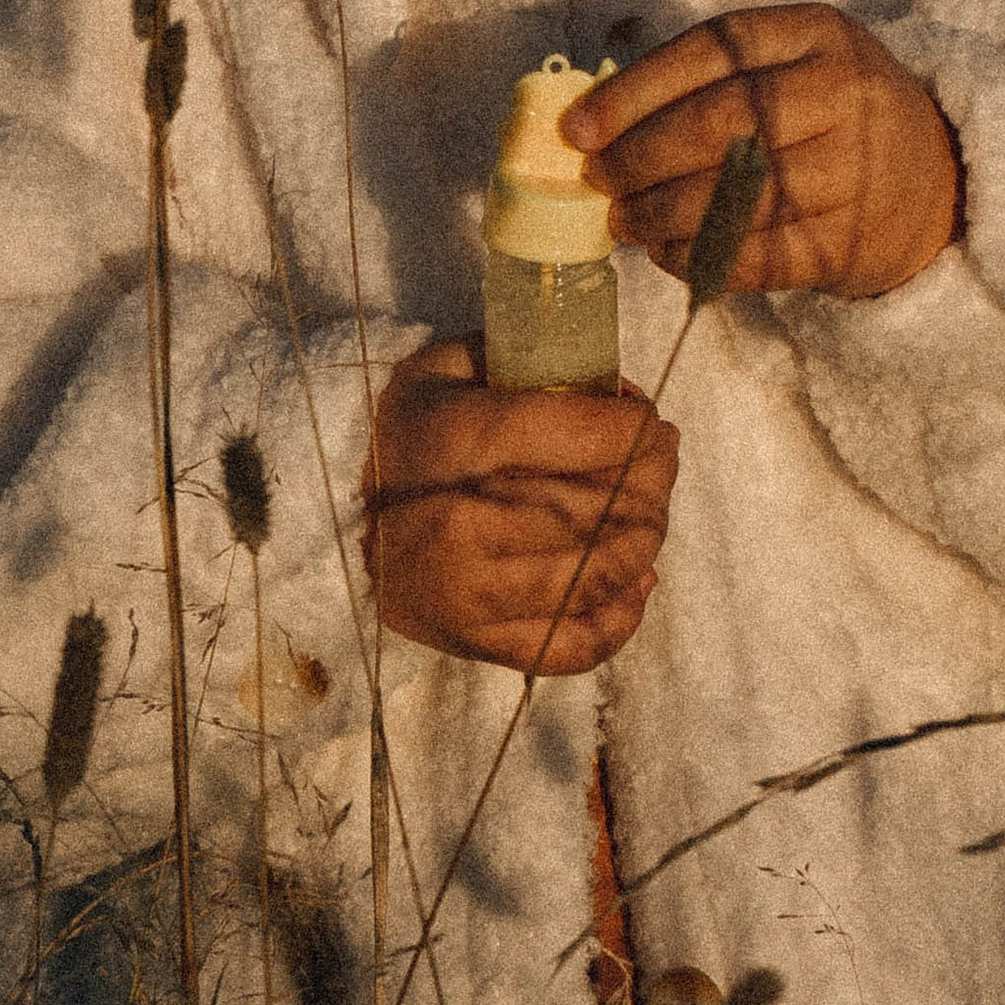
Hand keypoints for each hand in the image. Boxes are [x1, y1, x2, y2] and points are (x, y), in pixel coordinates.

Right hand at [366, 338, 676, 674]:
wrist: (340, 524)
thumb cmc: (416, 430)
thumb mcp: (450, 366)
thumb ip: (525, 357)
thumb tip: (613, 382)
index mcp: (451, 442)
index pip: (571, 434)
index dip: (630, 426)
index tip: (650, 418)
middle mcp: (455, 526)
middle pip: (593, 508)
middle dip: (651, 477)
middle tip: (663, 455)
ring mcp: (467, 596)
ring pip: (593, 576)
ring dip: (646, 539)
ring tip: (654, 509)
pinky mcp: (477, 646)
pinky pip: (572, 648)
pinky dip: (622, 618)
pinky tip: (640, 580)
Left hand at [565, 6, 960, 299]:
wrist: (939, 179)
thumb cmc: (836, 113)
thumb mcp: (795, 62)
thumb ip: (712, 77)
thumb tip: (597, 118)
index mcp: (819, 32)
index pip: (713, 50)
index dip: (636, 89)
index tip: (579, 127)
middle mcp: (843, 92)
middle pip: (721, 122)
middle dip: (641, 156)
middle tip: (597, 179)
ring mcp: (854, 169)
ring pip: (735, 194)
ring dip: (661, 213)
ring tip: (622, 221)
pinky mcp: (851, 241)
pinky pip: (758, 256)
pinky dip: (698, 258)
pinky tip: (666, 253)